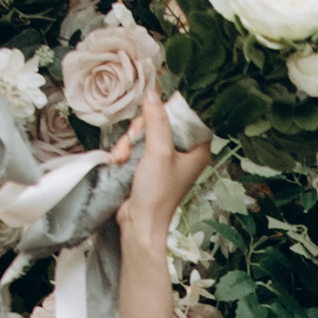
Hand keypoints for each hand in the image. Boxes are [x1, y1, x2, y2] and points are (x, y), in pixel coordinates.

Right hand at [129, 84, 210, 227]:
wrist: (139, 223)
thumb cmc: (156, 194)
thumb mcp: (158, 153)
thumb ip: (156, 122)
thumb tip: (152, 94)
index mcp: (197, 150)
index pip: (188, 116)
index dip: (170, 109)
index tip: (153, 109)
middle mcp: (184, 153)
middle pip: (162, 121)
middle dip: (141, 129)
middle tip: (133, 140)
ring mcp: (165, 158)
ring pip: (146, 132)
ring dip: (130, 141)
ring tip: (123, 156)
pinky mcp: (149, 164)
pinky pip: (137, 145)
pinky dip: (126, 150)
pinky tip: (119, 160)